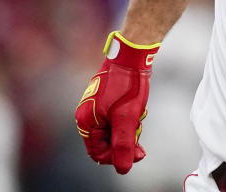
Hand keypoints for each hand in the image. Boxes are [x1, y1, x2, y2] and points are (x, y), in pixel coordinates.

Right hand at [75, 31, 159, 173]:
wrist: (132, 56)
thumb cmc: (127, 85)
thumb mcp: (127, 119)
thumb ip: (124, 145)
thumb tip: (123, 168)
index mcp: (86, 121)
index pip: (98, 153)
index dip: (117, 157)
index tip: (137, 152)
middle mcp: (86, 115)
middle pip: (106, 142)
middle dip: (125, 140)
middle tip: (139, 131)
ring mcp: (95, 107)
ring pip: (113, 130)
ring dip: (128, 129)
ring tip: (139, 116)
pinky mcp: (105, 100)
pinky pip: (115, 118)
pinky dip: (127, 119)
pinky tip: (138, 109)